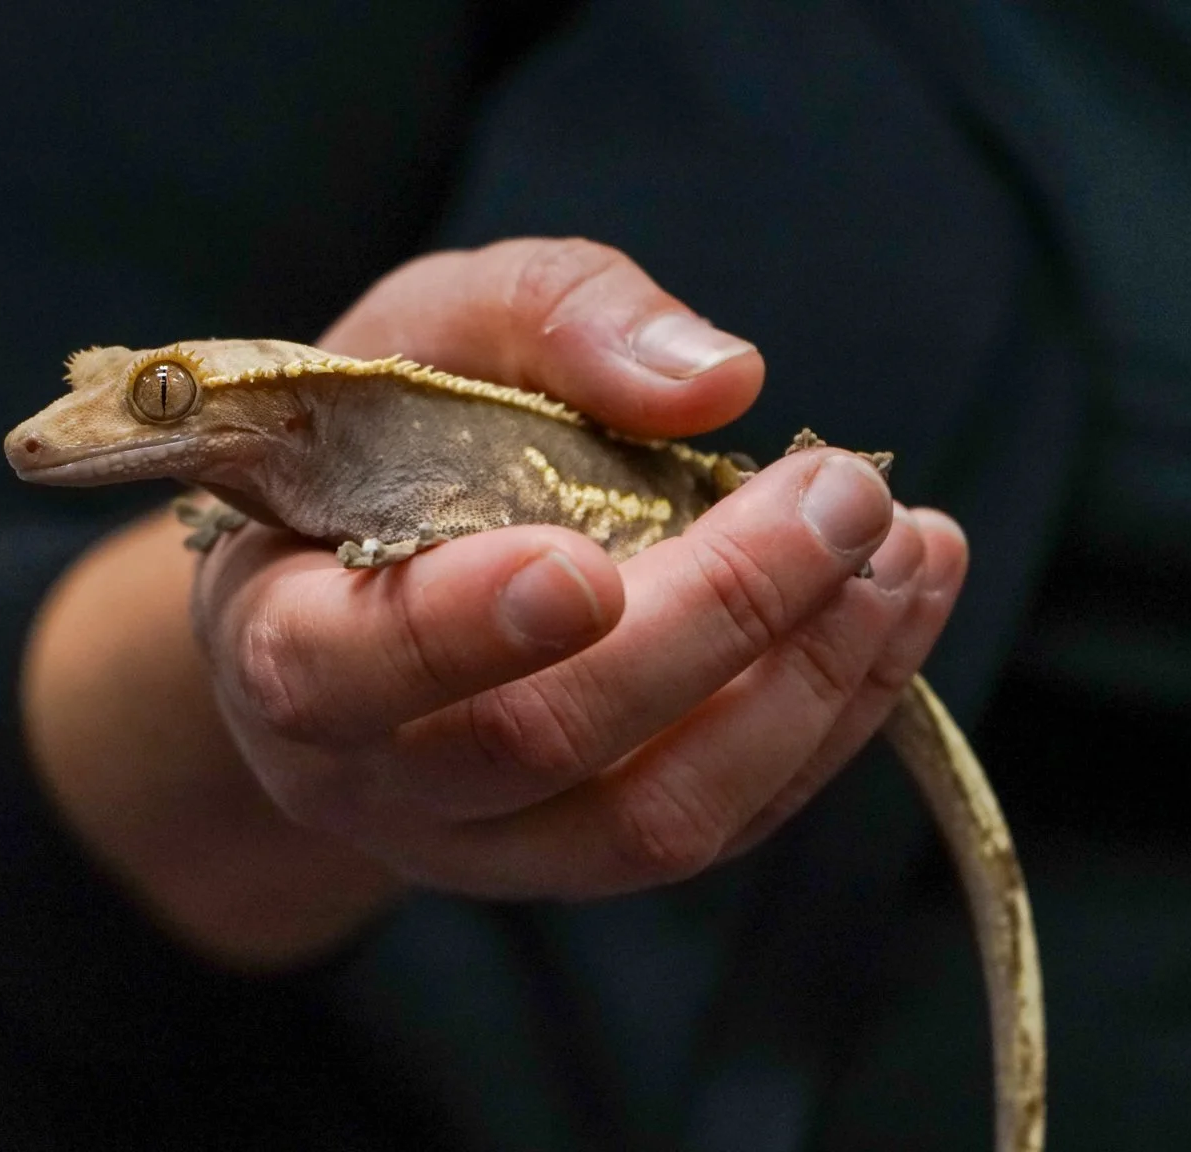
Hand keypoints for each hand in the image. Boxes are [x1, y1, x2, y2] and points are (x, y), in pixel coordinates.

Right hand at [189, 238, 967, 898]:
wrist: (364, 584)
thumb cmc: (381, 443)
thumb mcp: (427, 329)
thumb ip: (546, 318)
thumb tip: (719, 379)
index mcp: (283, 639)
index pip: (341, 670)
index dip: (461, 633)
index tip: (585, 566)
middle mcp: (374, 775)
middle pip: (538, 741)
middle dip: (714, 615)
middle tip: (840, 491)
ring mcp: (490, 842)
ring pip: (653, 818)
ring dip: (807, 683)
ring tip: (907, 547)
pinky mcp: (594, 855)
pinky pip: (723, 825)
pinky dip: (833, 717)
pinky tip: (899, 601)